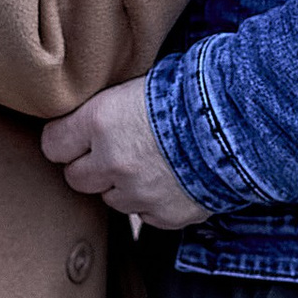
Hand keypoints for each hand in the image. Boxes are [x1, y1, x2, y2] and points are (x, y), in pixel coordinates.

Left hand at [43, 79, 206, 227]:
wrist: (244, 122)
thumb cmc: (195, 91)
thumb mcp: (143, 82)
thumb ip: (110, 105)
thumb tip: (88, 112)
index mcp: (100, 121)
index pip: (52, 144)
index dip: (65, 139)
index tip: (76, 135)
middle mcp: (112, 161)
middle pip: (75, 177)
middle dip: (90, 165)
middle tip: (112, 150)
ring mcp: (138, 193)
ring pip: (110, 199)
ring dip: (122, 184)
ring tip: (150, 162)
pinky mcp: (164, 215)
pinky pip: (144, 214)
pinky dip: (152, 201)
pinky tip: (172, 178)